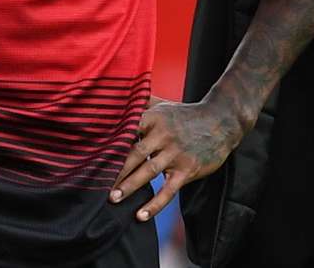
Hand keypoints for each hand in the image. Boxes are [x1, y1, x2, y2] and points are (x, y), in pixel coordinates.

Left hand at [109, 95, 247, 221]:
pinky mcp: (187, 170)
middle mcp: (163, 135)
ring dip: (129, 186)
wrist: (221, 121)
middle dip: (115, 169)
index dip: (110, 141)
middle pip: (134, 154)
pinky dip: (155, 204)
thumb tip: (114, 98)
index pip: (127, 129)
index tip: (91, 153)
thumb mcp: (163, 105)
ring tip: (113, 198)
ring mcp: (176, 154)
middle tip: (96, 183)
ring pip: (148, 172)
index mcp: (154, 118)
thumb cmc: (185, 115)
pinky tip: (141, 215)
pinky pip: (169, 190)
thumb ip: (140, 103)